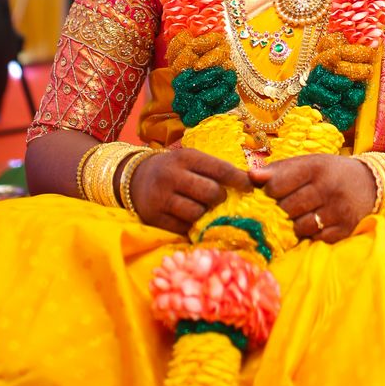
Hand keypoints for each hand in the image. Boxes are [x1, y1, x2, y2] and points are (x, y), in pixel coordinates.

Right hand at [129, 146, 251, 234]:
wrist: (134, 178)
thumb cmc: (173, 169)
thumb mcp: (191, 160)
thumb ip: (215, 169)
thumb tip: (250, 182)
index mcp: (186, 157)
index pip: (220, 169)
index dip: (239, 180)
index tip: (250, 188)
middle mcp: (172, 175)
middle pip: (211, 193)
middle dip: (220, 199)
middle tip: (219, 199)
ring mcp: (161, 197)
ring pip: (197, 213)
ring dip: (205, 214)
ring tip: (202, 208)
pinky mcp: (154, 217)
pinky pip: (182, 228)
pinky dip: (190, 226)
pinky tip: (189, 219)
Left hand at [248, 154, 376, 243]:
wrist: (370, 183)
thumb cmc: (331, 172)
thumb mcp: (309, 163)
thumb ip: (280, 169)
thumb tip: (251, 176)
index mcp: (316, 167)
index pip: (278, 184)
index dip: (269, 191)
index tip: (272, 192)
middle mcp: (328, 188)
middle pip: (287, 208)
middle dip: (281, 210)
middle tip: (286, 206)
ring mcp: (338, 210)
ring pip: (300, 227)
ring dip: (295, 224)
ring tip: (302, 214)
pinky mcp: (345, 229)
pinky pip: (316, 238)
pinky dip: (311, 234)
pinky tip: (316, 223)